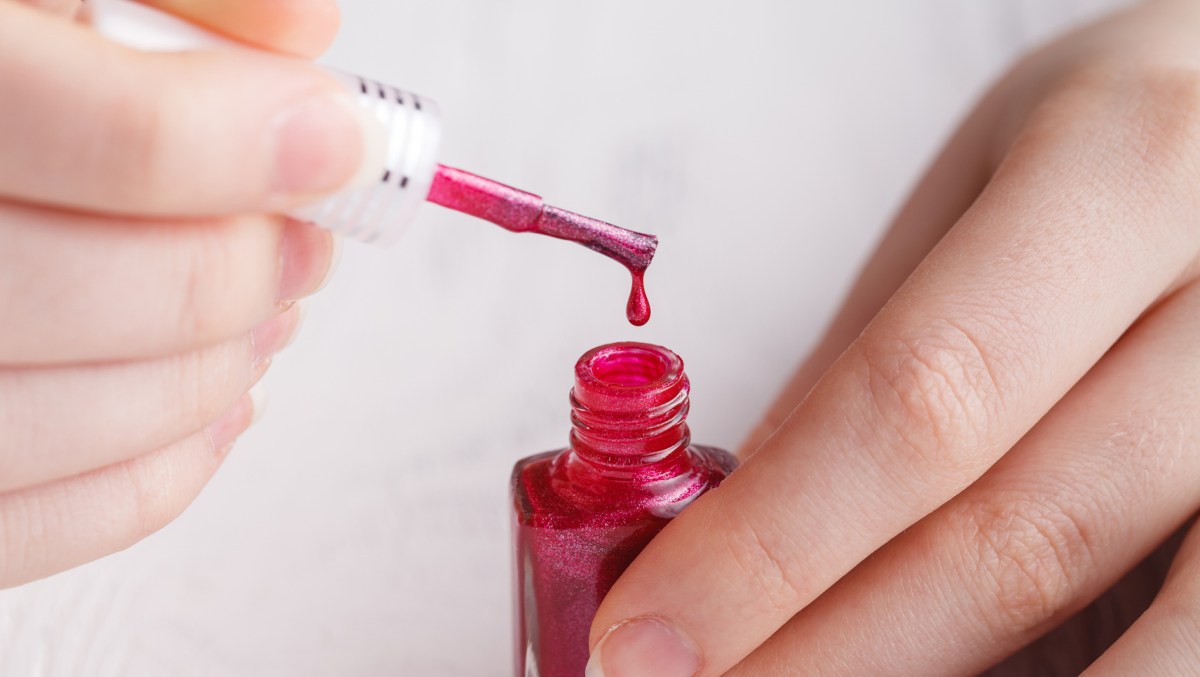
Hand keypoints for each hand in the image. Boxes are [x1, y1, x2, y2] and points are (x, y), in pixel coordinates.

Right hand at [0, 0, 357, 587]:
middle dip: (241, 267)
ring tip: (270, 310)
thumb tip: (301, 31)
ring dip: (216, 369)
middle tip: (304, 236)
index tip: (335, 136)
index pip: (117, 141)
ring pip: (77, 423)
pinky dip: (160, 471)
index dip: (253, 145)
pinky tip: (219, 403)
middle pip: (106, 293)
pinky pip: (36, 523)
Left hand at [588, 1, 1199, 673]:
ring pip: (1147, 631)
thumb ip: (874, 365)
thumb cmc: (1108, 151)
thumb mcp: (974, 205)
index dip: (769, 547)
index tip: (648, 641)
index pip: (919, 396)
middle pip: (1017, 534)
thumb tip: (725, 530)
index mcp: (1118, 172)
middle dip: (832, 652)